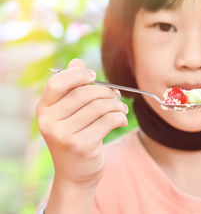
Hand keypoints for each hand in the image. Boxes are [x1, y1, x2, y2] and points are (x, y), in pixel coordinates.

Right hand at [36, 58, 128, 187]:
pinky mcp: (81, 145)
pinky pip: (108, 121)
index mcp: (44, 109)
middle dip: (107, 92)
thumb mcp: (68, 114)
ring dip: (117, 105)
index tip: (94, 76)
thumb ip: (71, 88)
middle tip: (117, 97)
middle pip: (85, 93)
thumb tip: (76, 61)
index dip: (78, 75)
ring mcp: (64, 135)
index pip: (58, 82)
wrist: (75, 175)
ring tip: (122, 109)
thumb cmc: (75, 138)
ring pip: (99, 106)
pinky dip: (119, 117)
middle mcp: (49, 122)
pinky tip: (121, 120)